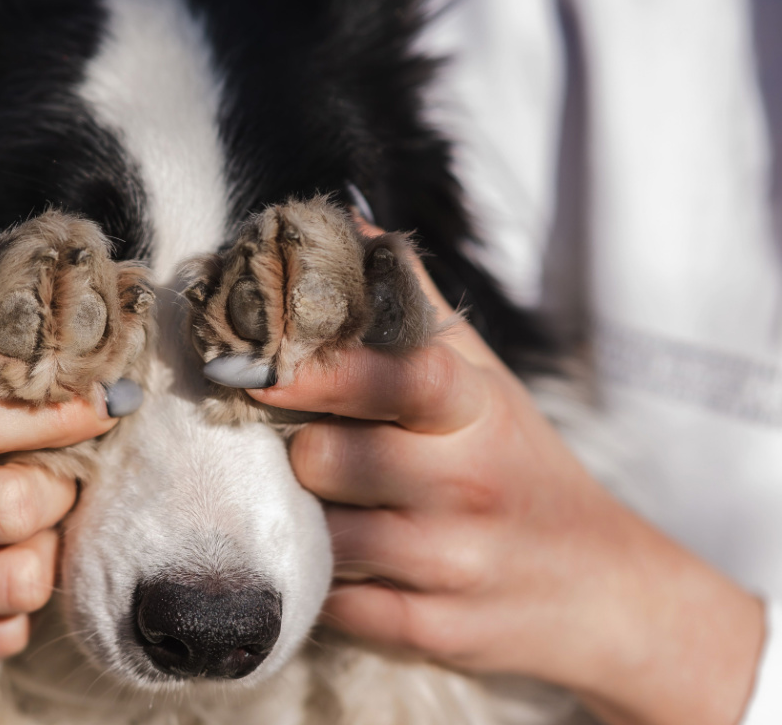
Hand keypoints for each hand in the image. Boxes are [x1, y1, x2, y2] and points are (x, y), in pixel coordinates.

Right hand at [0, 339, 127, 668]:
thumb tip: (63, 320)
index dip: (52, 412)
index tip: (104, 401)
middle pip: (13, 509)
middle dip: (58, 483)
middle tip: (56, 470)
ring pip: (20, 582)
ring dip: (45, 546)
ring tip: (28, 523)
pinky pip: (3, 634)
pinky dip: (17, 601)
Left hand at [249, 224, 764, 724]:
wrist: (603, 590)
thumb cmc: (521, 468)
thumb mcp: (484, 382)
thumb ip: (413, 307)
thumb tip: (348, 227)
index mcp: (477, 412)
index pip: (401, 375)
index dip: (324, 368)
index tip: (258, 365)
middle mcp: (467, 487)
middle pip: (328, 460)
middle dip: (304, 455)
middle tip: (313, 451)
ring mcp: (452, 567)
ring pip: (322, 537)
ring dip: (312, 524)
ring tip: (340, 512)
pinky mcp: (432, 635)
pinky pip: (335, 606)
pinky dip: (328, 586)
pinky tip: (355, 565)